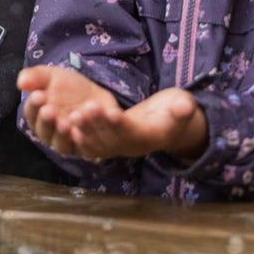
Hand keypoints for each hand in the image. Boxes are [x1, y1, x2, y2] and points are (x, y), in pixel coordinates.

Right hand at [17, 65, 115, 155]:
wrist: (99, 97)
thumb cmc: (70, 89)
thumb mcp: (52, 77)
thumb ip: (36, 77)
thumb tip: (20, 83)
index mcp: (42, 122)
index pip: (33, 118)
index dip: (34, 108)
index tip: (38, 95)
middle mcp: (58, 138)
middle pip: (50, 137)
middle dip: (49, 124)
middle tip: (50, 111)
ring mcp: (79, 145)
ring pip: (76, 144)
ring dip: (78, 127)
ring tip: (78, 113)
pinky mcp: (102, 146)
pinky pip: (105, 141)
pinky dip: (107, 127)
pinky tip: (108, 114)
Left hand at [65, 87, 205, 161]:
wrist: (167, 124)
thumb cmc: (174, 111)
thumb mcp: (182, 105)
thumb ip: (183, 108)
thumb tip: (186, 106)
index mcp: (150, 136)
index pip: (132, 131)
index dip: (120, 123)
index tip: (110, 111)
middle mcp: (133, 146)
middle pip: (112, 138)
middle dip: (97, 126)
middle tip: (81, 112)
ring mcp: (120, 147)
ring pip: (100, 143)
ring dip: (85, 131)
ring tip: (72, 117)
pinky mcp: (110, 144)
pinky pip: (93, 146)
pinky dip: (81, 138)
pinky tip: (68, 127)